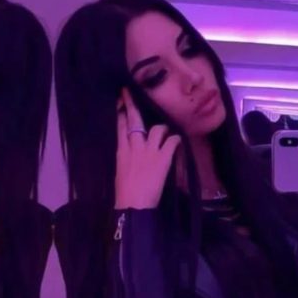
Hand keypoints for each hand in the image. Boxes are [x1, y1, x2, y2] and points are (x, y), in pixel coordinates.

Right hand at [115, 88, 180, 208]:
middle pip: (134, 120)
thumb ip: (125, 160)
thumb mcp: (120, 173)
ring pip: (157, 129)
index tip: (121, 101)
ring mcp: (149, 151)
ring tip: (166, 133)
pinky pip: (172, 141)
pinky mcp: (163, 158)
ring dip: (163, 129)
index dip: (120, 112)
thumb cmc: (124, 194)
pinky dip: (176, 141)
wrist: (133, 205)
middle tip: (130, 92)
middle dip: (132, 104)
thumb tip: (129, 155)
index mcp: (121, 151)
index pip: (120, 126)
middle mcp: (134, 146)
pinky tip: (178, 142)